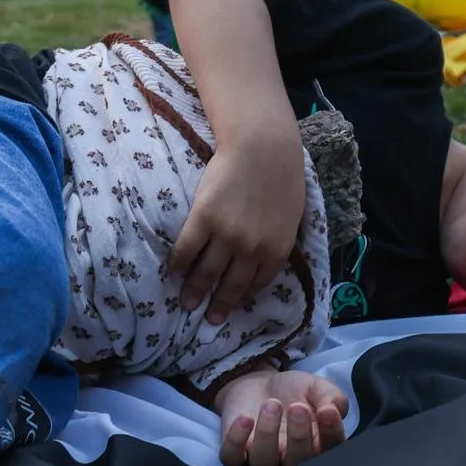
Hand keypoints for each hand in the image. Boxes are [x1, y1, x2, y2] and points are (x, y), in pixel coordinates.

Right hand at [167, 131, 306, 323]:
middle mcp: (251, 249)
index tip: (233, 307)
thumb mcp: (291, 216)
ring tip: (186, 303)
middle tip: (208, 319)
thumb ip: (278, 239)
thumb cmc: (282, 175)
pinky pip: (187, 249)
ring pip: (206, 272)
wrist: (263, 146)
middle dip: (218, 305)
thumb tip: (264, 257)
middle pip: (230, 285)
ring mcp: (226, 235)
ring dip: (194, 291)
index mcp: (276, 250)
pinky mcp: (204, 219)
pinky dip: (179, 264)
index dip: (243, 297)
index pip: (257, 284)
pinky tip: (174, 270)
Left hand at [214, 369, 348, 465]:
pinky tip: (245, 418)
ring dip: (267, 434)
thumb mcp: (318, 388)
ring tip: (272, 404)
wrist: (259, 384)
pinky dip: (236, 441)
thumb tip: (333, 409)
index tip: (327, 410)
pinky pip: (232, 457)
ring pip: (263, 462)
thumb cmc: (294, 392)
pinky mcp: (235, 453)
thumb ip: (332, 397)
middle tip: (298, 407)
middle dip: (299, 437)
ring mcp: (262, 459)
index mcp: (317, 446)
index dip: (331, 433)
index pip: (330, 450)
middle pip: (297, 463)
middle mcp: (290, 459)